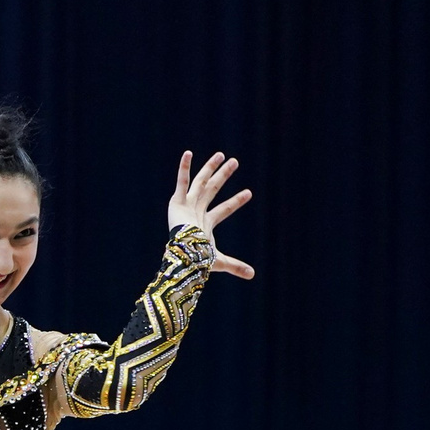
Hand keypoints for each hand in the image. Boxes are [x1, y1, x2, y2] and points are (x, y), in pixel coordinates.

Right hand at [168, 150, 255, 279]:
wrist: (183, 254)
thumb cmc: (197, 259)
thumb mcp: (219, 261)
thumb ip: (235, 266)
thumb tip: (253, 275)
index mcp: (205, 224)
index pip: (224, 210)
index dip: (236, 202)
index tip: (249, 193)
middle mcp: (197, 211)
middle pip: (213, 189)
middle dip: (223, 176)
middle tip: (235, 162)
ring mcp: (187, 205)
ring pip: (201, 182)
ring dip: (210, 169)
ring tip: (221, 155)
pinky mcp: (177, 202)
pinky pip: (181, 182)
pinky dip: (183, 168)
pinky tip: (188, 153)